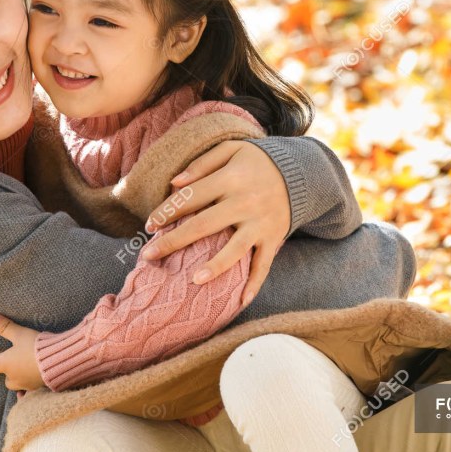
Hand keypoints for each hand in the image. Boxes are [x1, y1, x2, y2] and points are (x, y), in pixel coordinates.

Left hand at [0, 314, 44, 392]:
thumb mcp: (21, 334)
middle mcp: (15, 378)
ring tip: (25, 369)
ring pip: (19, 384)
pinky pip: (33, 389)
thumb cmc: (37, 348)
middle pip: (5, 380)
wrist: (61, 361)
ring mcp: (28, 384)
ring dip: (19, 377)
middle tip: (9, 363)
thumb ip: (6, 327)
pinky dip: (32, 385)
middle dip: (6, 372)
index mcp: (6, 365)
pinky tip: (36, 382)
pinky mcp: (41, 386)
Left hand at [141, 140, 289, 305]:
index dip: (167, 210)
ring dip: (214, 266)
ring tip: (193, 280)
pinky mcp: (274, 239)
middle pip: (203, 225)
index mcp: (231, 179)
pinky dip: (254, 284)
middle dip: (173, 241)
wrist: (302, 173)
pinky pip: (263, 265)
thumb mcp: (232, 150)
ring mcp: (260, 224)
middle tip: (148, 255)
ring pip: (234, 250)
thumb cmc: (258, 162)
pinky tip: (240, 302)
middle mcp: (245, 202)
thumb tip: (174, 183)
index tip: (148, 225)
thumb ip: (202, 163)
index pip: (191, 196)